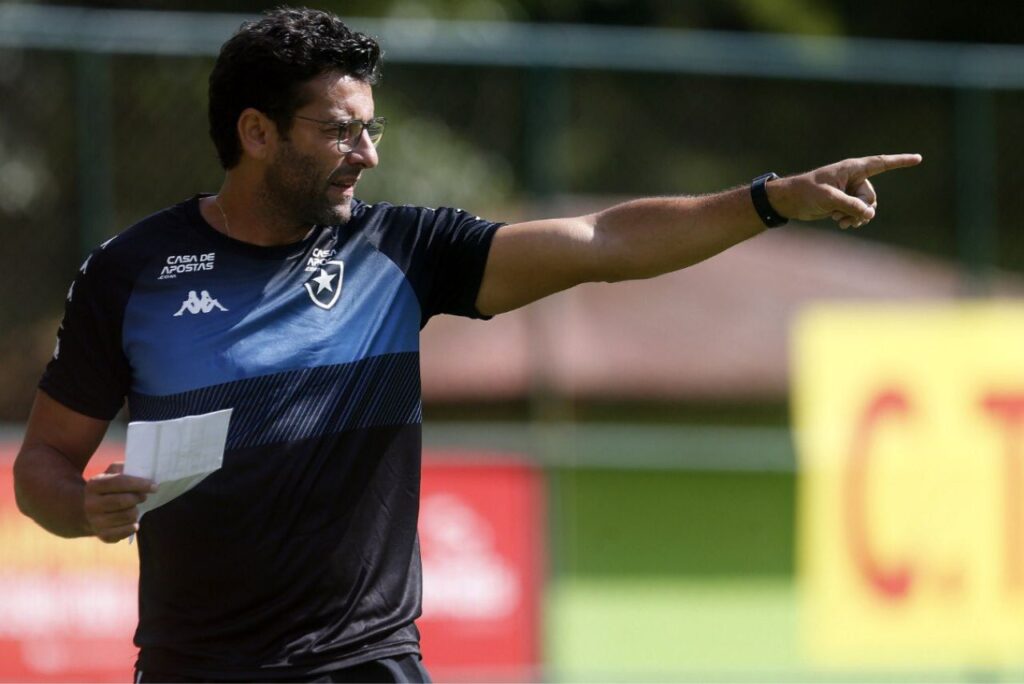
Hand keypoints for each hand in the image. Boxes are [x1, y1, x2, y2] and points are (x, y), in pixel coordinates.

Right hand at [83, 462, 155, 542]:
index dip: (139, 484)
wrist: (89, 511)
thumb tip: (144, 470)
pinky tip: (133, 522)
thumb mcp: (112, 474)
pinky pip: (125, 532)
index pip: (119, 482)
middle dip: (138, 498)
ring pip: (126, 516)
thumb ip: (125, 468)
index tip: (154, 486)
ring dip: (136, 512)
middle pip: (122, 501)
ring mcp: (95, 521)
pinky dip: (133, 526)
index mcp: (94, 485)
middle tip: (144, 497)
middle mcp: (91, 504)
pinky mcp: (102, 535)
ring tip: (135, 508)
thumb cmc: (108, 489)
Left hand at [767, 153, 922, 229]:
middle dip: (862, 209)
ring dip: (856, 217)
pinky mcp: (845, 202)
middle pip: (871, 197)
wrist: (790, 201)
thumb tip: (869, 214)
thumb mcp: (829, 199)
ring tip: (840, 221)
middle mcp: (854, 178)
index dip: (900, 162)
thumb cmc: (807, 193)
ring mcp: (850, 191)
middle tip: (844, 215)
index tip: (918, 159)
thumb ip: (850, 205)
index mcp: (852, 169)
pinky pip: (858, 212)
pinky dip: (852, 219)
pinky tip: (840, 223)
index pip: (881, 163)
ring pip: (866, 207)